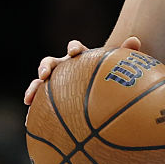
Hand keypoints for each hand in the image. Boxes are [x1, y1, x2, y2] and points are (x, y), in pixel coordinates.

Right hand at [23, 36, 141, 104]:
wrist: (100, 90)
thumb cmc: (109, 77)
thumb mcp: (118, 67)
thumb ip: (126, 53)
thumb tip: (136, 40)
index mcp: (79, 58)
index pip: (75, 48)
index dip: (74, 48)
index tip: (75, 51)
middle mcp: (64, 68)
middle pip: (50, 62)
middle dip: (45, 66)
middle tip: (43, 74)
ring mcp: (55, 84)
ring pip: (39, 83)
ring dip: (33, 88)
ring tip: (28, 99)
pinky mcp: (50, 100)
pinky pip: (40, 105)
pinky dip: (35, 112)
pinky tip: (30, 123)